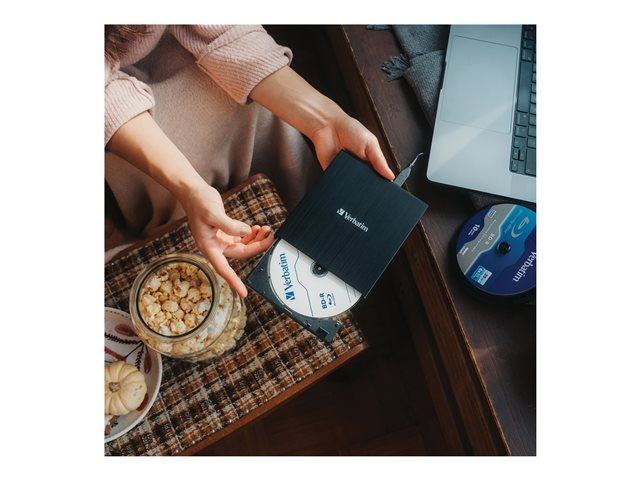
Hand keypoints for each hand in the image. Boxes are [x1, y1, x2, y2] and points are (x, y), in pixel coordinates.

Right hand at [179, 183, 274, 297]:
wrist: (193, 191)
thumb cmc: (198, 202)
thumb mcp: (214, 213)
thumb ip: (231, 226)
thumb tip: (247, 233)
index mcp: (208, 246)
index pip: (223, 269)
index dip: (234, 281)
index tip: (244, 293)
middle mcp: (215, 246)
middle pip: (240, 253)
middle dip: (257, 246)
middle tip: (270, 236)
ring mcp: (220, 239)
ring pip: (243, 246)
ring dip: (255, 239)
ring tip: (266, 229)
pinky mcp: (224, 232)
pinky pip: (241, 238)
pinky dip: (250, 234)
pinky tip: (256, 228)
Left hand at [309, 112, 394, 180]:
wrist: (328, 126)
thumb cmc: (350, 130)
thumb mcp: (370, 143)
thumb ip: (380, 160)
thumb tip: (391, 176)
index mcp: (369, 162)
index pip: (378, 178)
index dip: (382, 183)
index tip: (386, 188)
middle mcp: (358, 169)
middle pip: (366, 184)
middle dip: (368, 185)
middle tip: (371, 183)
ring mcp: (345, 172)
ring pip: (352, 186)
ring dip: (355, 185)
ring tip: (357, 177)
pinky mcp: (333, 174)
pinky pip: (338, 184)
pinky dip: (341, 184)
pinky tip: (345, 179)